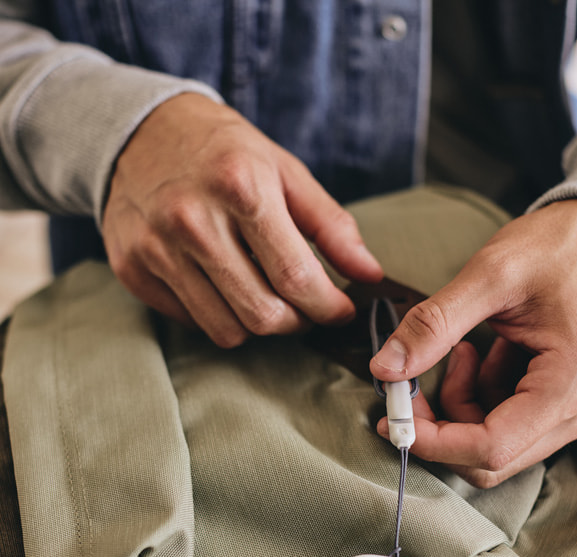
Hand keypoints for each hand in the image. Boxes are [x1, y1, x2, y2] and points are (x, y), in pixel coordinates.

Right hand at [102, 94, 382, 346]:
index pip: (296, 277)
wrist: (140, 131)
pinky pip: (192, 322)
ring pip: (227, 330)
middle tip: (304, 308)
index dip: (328, 307)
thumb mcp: (285, 171)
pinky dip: (217, 314)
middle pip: (262, 315)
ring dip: (257, 324)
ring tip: (265, 296)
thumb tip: (369, 273)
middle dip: (296, 322)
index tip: (340, 311)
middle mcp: (193, 221)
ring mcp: (157, 248)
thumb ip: (331, 226)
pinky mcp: (133, 270)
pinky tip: (222, 286)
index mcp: (241, 188)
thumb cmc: (224, 152)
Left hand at [370, 200, 576, 486]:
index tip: (391, 417)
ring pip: (496, 443)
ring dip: (461, 406)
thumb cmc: (563, 246)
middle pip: (492, 458)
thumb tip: (383, 369)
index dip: (433, 442)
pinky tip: (485, 353)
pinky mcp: (568, 403)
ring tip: (461, 349)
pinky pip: (510, 423)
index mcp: (572, 383)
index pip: (491, 447)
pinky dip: (482, 396)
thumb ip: (433, 326)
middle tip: (410, 385)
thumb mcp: (491, 275)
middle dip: (441, 427)